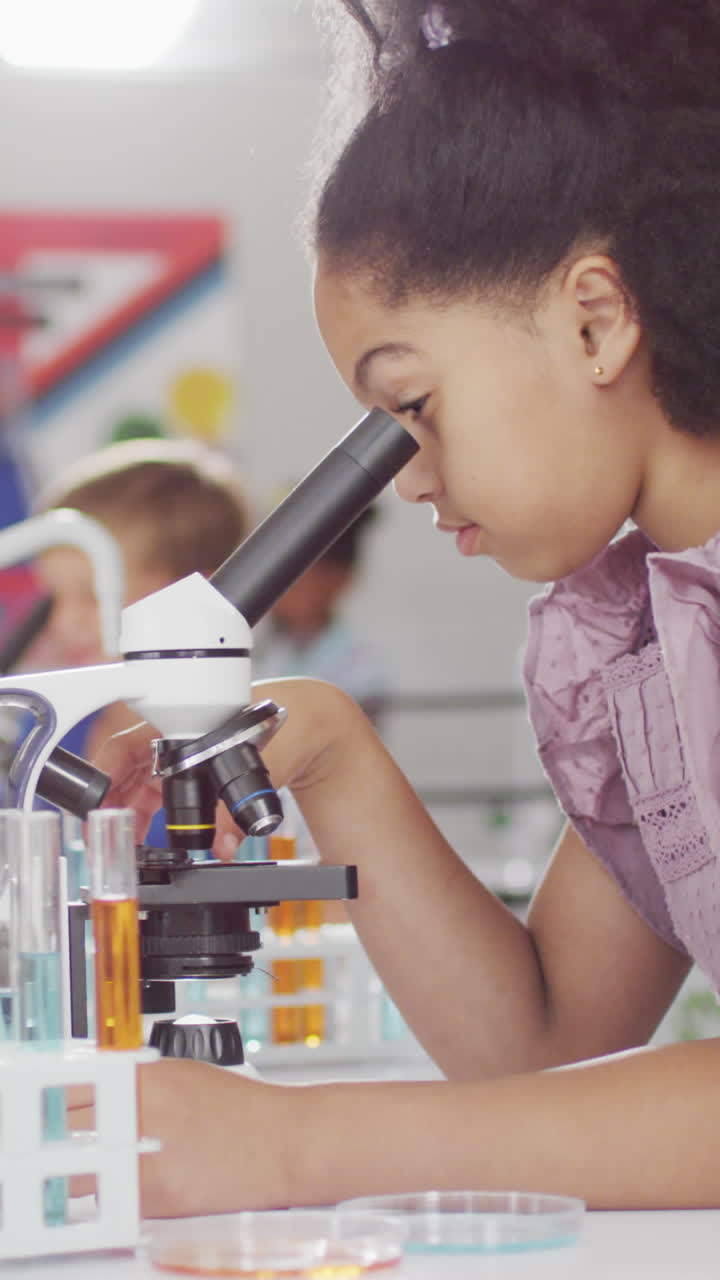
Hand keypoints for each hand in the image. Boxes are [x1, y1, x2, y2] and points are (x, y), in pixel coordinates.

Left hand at [67, 1063, 297, 1214]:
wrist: (287, 1141)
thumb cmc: (244, 1110)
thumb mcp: (186, 1076)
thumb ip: (139, 1082)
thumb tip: (101, 1093)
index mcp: (146, 1074)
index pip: (74, 1085)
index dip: (55, 1102)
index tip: (50, 1111)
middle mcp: (142, 1107)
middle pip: (69, 1126)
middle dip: (58, 1138)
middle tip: (58, 1147)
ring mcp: (148, 1152)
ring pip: (82, 1170)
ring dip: (77, 1174)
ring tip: (81, 1176)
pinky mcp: (160, 1194)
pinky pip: (112, 1201)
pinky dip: (106, 1201)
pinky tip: (113, 1196)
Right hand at [91, 679, 356, 859]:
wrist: (312, 723)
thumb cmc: (287, 723)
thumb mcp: (263, 766)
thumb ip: (238, 812)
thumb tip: (222, 847)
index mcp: (183, 721)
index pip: (125, 745)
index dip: (105, 775)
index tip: (96, 806)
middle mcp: (177, 735)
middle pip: (128, 768)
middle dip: (114, 802)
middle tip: (107, 834)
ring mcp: (184, 752)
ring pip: (143, 781)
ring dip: (130, 811)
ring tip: (126, 841)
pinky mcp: (196, 768)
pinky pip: (163, 790)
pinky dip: (151, 812)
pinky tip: (148, 834)